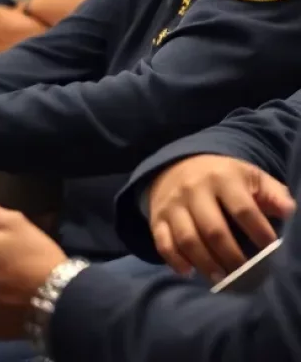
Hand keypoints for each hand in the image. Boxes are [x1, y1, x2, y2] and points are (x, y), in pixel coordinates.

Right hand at [148, 153, 294, 281]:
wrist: (177, 165)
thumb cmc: (224, 178)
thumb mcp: (250, 176)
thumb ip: (272, 193)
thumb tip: (290, 211)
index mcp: (221, 178)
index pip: (243, 209)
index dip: (259, 233)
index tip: (272, 252)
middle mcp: (193, 189)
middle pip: (213, 229)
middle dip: (232, 257)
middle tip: (247, 275)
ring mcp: (172, 204)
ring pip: (187, 239)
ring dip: (206, 264)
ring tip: (222, 280)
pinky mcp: (157, 217)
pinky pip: (162, 242)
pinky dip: (175, 260)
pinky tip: (189, 272)